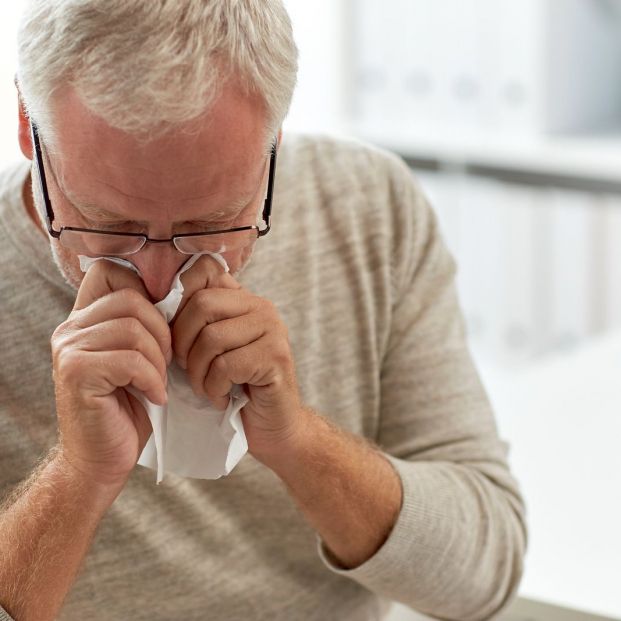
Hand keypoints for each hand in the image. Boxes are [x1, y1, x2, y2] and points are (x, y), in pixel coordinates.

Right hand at [51, 261, 171, 484]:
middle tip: (167, 362)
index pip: (110, 271)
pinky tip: (154, 397)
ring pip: (134, 329)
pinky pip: (131, 360)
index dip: (144, 289)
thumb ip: (143, 326)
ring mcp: (70, 349)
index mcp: (85, 319)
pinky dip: (152, 380)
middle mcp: (70, 328)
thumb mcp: (138, 358)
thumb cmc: (128, 407)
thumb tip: (179, 295)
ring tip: (158, 382)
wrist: (101, 458)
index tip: (162, 324)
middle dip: (162, 331)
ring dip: (159, 359)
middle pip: (132, 300)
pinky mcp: (77, 373)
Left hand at [172, 255, 305, 461]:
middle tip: (187, 369)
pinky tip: (223, 397)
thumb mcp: (207, 349)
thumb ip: (192, 323)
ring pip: (212, 338)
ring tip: (206, 387)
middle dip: (182, 343)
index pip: (203, 270)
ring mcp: (273, 330)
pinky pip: (226, 366)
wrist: (271, 425)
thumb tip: (152, 303)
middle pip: (201, 304)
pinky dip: (215, 388)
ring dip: (198, 373)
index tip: (174, 336)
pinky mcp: (276, 357)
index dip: (178, 301)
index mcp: (242, 298)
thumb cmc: (232, 387)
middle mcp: (261, 307)